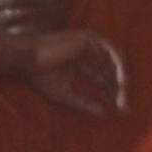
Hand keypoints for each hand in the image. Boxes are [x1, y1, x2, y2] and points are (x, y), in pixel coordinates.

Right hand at [0, 27, 130, 117]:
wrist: (26, 60)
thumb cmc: (39, 77)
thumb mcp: (65, 95)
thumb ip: (84, 103)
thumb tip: (105, 114)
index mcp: (82, 63)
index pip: (104, 77)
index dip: (114, 94)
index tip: (121, 110)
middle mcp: (89, 52)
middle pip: (113, 70)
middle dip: (121, 89)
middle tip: (125, 108)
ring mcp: (91, 43)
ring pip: (117, 61)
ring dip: (123, 80)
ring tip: (123, 99)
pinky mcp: (91, 37)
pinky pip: (113, 51)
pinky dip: (119, 66)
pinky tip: (120, 83)